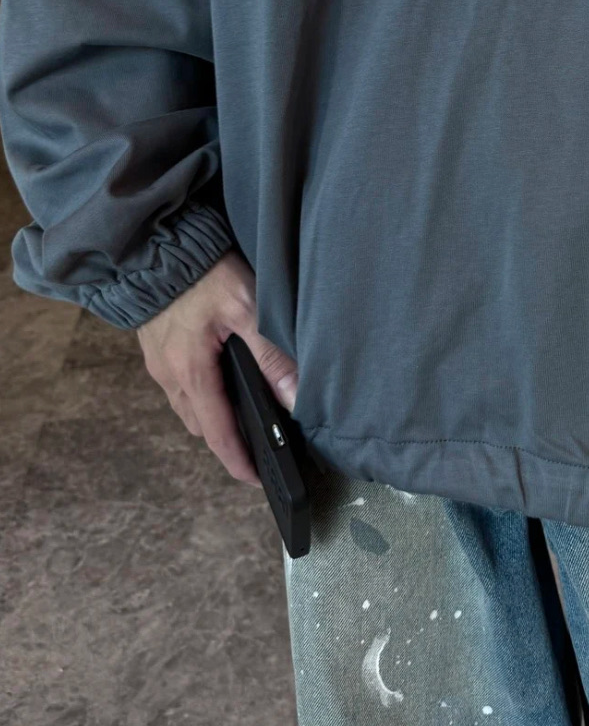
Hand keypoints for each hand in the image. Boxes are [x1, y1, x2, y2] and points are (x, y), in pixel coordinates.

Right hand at [137, 250, 298, 486]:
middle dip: (227, 439)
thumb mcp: (247, 308)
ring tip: (245, 411)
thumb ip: (271, 355)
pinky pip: (180, 384)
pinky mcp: (156, 346)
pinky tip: (222, 377)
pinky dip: (202, 392)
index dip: (238, 461)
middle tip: (260, 442)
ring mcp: (159, 362)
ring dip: (214, 415)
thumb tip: (295, 397)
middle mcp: (170, 375)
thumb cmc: (202, 273)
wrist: (158, 246)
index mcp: (191, 372)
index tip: (258, 480)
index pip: (218, 433)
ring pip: (189, 405)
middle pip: (201, 424)